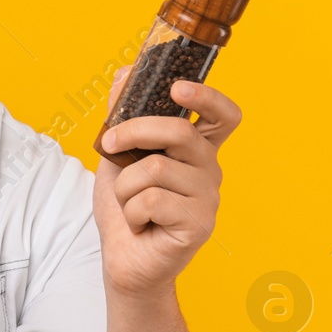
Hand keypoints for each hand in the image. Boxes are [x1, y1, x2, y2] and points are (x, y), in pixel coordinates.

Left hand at [93, 68, 241, 297]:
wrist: (123, 260)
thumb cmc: (124, 207)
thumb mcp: (117, 156)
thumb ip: (123, 117)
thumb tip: (125, 71)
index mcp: (196, 150)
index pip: (223, 115)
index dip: (207, 96)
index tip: (177, 86)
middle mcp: (210, 170)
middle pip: (180, 132)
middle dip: (134, 131)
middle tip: (108, 145)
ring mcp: (208, 198)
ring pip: (156, 169)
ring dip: (125, 186)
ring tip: (130, 204)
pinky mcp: (198, 223)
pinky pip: (153, 200)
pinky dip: (131, 211)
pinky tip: (140, 224)